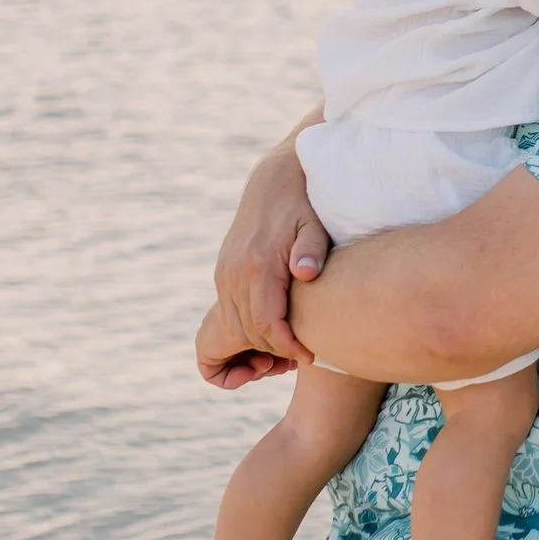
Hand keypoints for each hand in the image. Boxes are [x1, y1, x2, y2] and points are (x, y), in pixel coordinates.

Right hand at [205, 136, 329, 385]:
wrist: (273, 183)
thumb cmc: (303, 207)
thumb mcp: (314, 225)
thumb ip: (312, 250)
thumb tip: (307, 273)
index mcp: (257, 266)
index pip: (266, 323)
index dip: (287, 346)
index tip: (310, 355)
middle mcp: (233, 275)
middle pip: (248, 332)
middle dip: (274, 352)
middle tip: (303, 356)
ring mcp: (224, 276)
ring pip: (234, 327)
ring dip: (259, 345)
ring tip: (291, 349)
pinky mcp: (223, 276)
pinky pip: (230, 315)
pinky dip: (248, 331)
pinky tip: (276, 331)